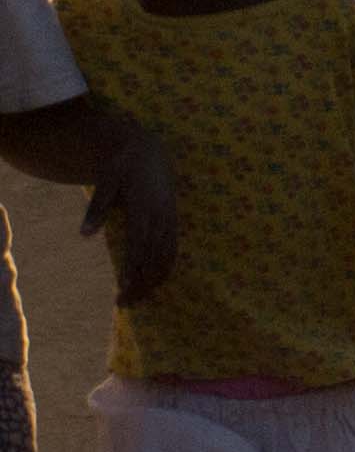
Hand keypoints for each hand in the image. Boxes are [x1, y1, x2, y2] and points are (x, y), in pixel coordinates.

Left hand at [82, 121, 175, 306]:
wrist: (147, 148)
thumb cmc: (122, 166)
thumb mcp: (105, 182)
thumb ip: (96, 209)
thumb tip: (84, 235)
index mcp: (144, 208)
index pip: (140, 248)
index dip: (133, 272)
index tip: (122, 293)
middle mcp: (161, 216)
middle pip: (156, 258)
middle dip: (143, 283)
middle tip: (126, 303)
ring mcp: (170, 217)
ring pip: (168, 255)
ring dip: (156, 278)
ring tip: (140, 297)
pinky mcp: (173, 217)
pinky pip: (173, 247)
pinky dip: (166, 266)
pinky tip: (156, 279)